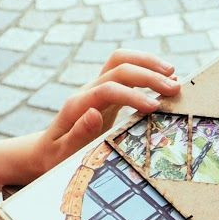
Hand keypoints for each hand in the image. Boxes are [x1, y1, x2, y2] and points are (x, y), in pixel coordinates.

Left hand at [9, 50, 179, 184]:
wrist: (44, 151)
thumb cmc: (53, 157)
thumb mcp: (62, 153)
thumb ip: (77, 134)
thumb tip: (94, 112)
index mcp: (77, 105)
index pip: (109, 89)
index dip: (133, 95)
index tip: (155, 108)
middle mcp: (87, 91)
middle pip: (119, 67)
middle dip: (148, 74)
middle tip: (174, 87)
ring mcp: (96, 89)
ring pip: (122, 62)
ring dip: (148, 64)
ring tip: (174, 75)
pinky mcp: (105, 93)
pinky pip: (125, 73)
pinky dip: (145, 72)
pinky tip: (163, 80)